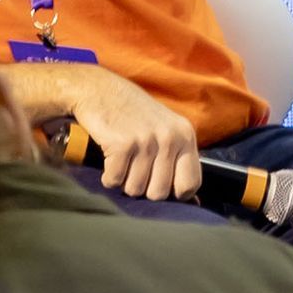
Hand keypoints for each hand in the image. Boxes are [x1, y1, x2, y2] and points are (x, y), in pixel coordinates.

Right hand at [63, 72, 201, 200]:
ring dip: (124, 181)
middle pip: (159, 193)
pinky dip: (108, 176)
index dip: (174, 193)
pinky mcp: (122, 144)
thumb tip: (193, 202)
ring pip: (135, 189)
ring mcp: (146, 140)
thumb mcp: (166, 129)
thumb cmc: (133, 114)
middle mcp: (170, 137)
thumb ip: (179, 159)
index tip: (159, 184)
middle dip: (143, 188)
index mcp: (185, 135)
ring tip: (122, 161)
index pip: (191, 184)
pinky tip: (109, 160)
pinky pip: (114, 180)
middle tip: (134, 169)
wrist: (99, 90)